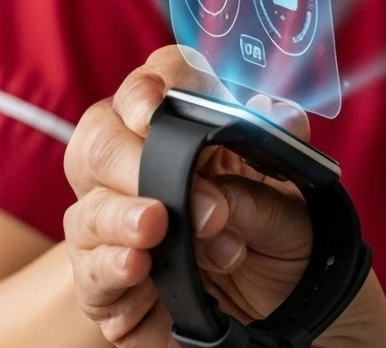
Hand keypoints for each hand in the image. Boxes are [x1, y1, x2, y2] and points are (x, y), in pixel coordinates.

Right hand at [62, 47, 314, 344]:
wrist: (285, 302)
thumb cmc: (279, 232)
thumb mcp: (297, 190)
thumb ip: (283, 154)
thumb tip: (275, 116)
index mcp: (186, 130)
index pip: (154, 84)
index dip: (149, 87)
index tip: (155, 108)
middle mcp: (138, 169)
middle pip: (99, 140)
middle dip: (130, 159)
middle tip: (170, 186)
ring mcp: (116, 225)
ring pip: (88, 208)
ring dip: (122, 216)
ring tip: (156, 226)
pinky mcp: (108, 282)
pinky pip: (90, 271)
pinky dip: (111, 265)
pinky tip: (137, 265)